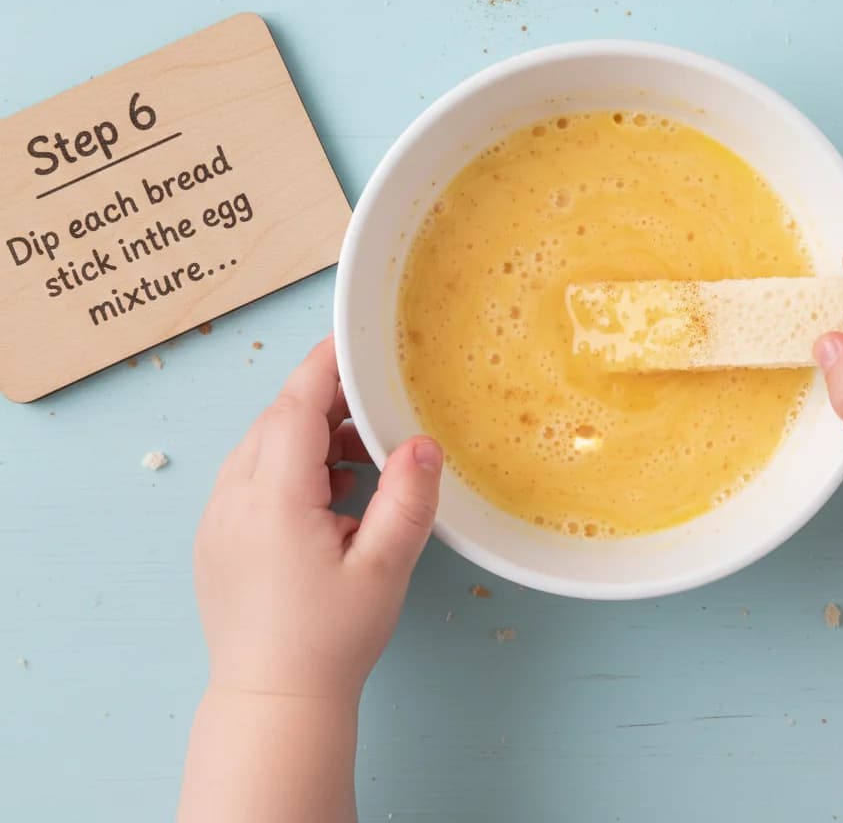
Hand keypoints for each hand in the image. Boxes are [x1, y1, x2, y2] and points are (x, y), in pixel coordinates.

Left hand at [194, 335, 442, 697]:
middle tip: (374, 403)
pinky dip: (290, 467)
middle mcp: (233, 499)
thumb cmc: (329, 640)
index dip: (324, 366)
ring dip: (309, 436)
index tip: (353, 340)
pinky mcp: (217, 539)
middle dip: (325, 400)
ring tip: (361, 457)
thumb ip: (406, 499)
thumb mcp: (383, 568)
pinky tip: (330, 494)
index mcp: (272, 498)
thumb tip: (423, 442)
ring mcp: (218, 519)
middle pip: (277, 420)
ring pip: (262, 447)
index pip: (295, 406)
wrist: (273, 705)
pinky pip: (251, 477)